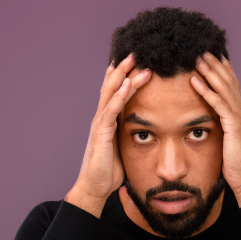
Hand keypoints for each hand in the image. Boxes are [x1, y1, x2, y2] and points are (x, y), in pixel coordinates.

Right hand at [65, 53, 151, 216]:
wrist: (94, 188)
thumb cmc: (110, 171)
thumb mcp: (123, 148)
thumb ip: (130, 136)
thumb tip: (146, 132)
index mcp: (107, 120)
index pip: (115, 92)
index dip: (123, 75)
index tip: (135, 61)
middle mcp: (101, 118)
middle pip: (111, 86)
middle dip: (123, 68)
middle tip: (136, 51)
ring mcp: (99, 124)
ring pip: (111, 93)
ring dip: (123, 76)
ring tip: (136, 60)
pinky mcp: (101, 133)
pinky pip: (111, 110)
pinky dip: (120, 95)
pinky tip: (128, 84)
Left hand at [191, 52, 240, 206]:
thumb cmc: (234, 162)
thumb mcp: (226, 139)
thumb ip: (220, 126)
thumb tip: (210, 120)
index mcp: (238, 113)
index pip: (231, 84)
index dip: (222, 68)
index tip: (211, 54)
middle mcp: (240, 111)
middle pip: (227, 80)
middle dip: (215, 63)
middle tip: (201, 48)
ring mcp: (238, 117)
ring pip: (223, 88)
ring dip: (209, 71)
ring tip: (197, 57)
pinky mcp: (233, 126)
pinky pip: (218, 104)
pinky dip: (206, 91)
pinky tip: (195, 80)